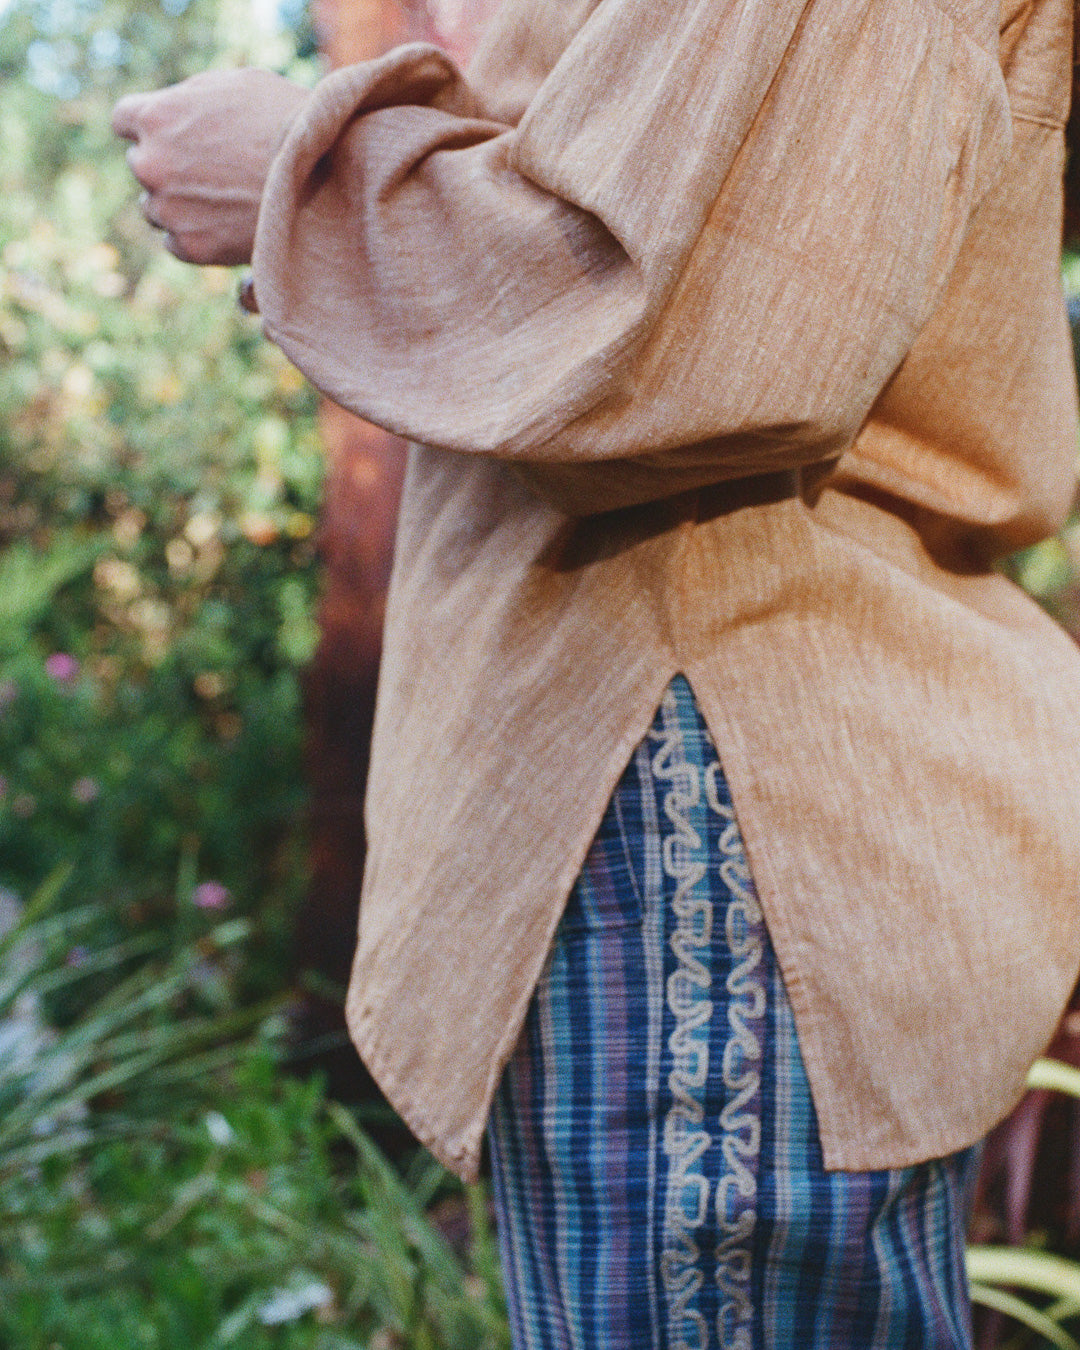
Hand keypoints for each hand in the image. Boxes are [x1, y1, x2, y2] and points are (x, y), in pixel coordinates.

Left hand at [112, 69, 309, 266]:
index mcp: (155, 115)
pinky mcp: (190, 247)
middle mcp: (150, 163)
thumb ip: (192, 100)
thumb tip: (177, 115)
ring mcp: (168, 209)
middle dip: (172, 166)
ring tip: (228, 201)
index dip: (152, 127)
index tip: (175, 136)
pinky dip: (196, 236)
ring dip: (181, 204)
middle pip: (143, 166)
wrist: (324, 178)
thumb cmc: (288, 122)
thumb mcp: (235, 86)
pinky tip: (228, 225)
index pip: (124, 120)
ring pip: (156, 207)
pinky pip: (175, 242)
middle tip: (216, 171)